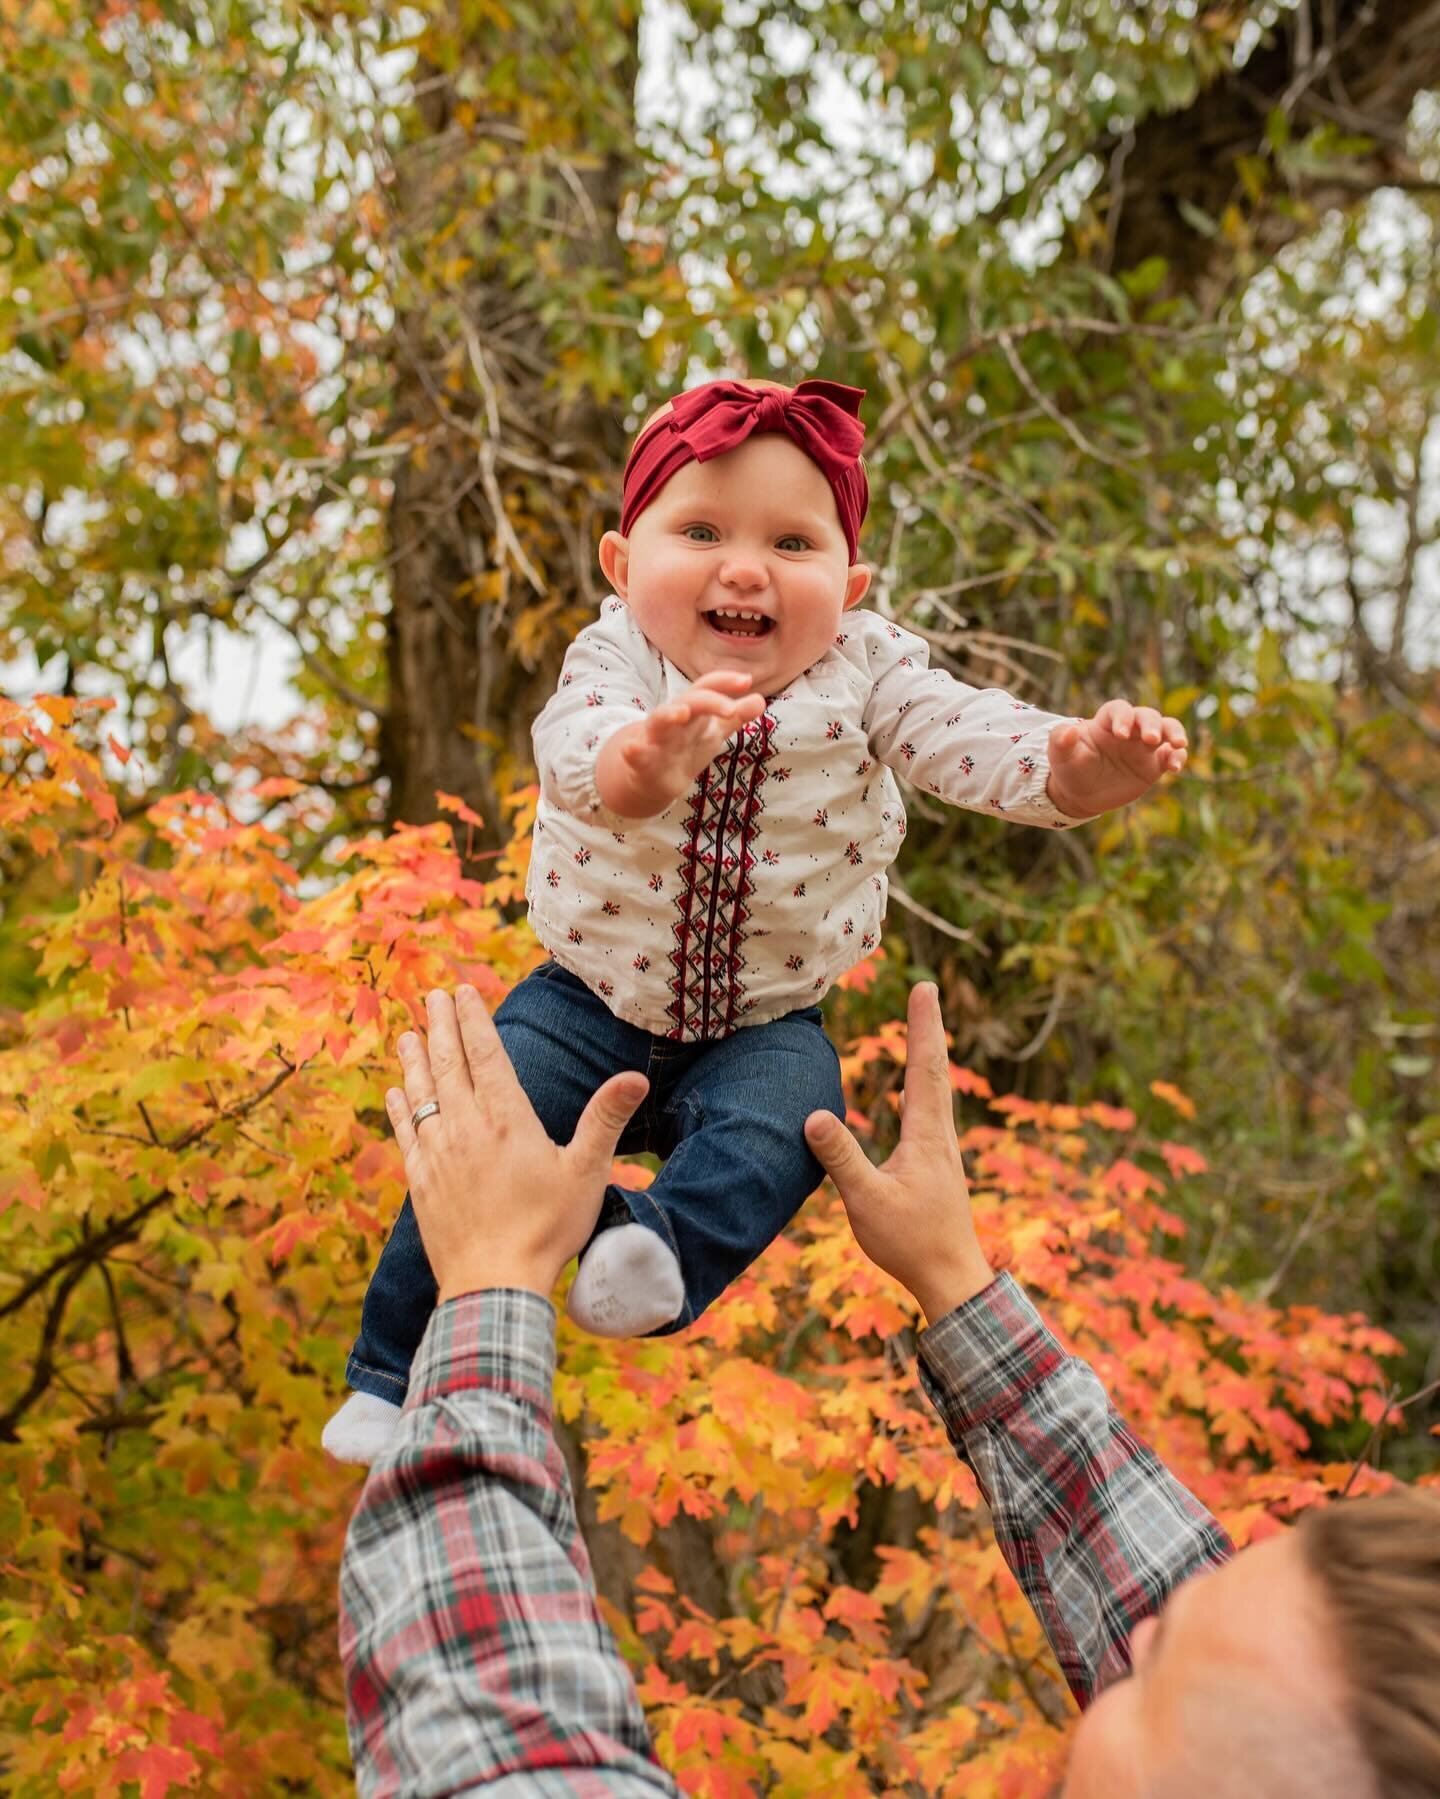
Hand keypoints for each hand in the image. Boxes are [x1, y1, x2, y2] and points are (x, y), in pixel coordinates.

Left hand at [386, 987, 648, 1303]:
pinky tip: (396, 1093)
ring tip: (408, 1033)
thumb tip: (635, 1076)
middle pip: (449, 1064)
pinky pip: (406, 1132)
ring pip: (423, 1093)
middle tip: (434, 995)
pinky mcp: (421, 1182)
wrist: (494, 1284)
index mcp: (507, 1119)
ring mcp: (438, 1154)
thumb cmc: (547, 1228)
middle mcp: (466, 1127)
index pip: (486, 1054)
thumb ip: (605, 1119)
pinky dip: (400, 1107)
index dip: (473, 1019)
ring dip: (415, 1059)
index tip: (462, 991)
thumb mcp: (587, 1172)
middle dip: (441, 1026)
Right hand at [595, 670, 764, 816]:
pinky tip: (632, 749)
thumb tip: (760, 700)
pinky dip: (633, 751)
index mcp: (692, 710)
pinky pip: (635, 754)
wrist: (651, 778)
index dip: (724, 681)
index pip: (707, 687)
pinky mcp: (641, 761)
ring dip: (669, 714)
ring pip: (659, 720)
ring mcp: (656, 738)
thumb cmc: (684, 748)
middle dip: (709, 701)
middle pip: (689, 700)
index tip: (748, 681)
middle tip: (730, 710)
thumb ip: (735, 717)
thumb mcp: (712, 732)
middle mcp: (674, 719)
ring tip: (682, 713)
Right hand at [803, 983, 994, 1325]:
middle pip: (935, 1070)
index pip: (924, 1068)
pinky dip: (921, 1089)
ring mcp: (940, 1153)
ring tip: (924, 1030)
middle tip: (926, 992)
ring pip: (934, 1092)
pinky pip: (928, 1114)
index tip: (924, 988)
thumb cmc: (911, 1244)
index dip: (923, 1027)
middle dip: (928, 1029)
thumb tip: (814, 1115)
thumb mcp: (868, 1202)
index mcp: (926, 1137)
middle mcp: (940, 1137)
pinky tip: (912, 1094)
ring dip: (927, 1056)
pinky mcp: (936, 1168)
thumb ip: (842, 1159)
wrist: (952, 1281)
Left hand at [1045, 699, 1188, 818]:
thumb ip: (1060, 740)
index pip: (1119, 709)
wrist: (1080, 793)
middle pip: (1147, 716)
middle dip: (1151, 724)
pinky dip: (1178, 757)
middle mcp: (1129, 730)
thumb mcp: (1060, 755)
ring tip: (1178, 744)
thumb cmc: (1070, 767)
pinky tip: (1176, 767)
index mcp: (1107, 722)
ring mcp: (1143, 746)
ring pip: (1166, 729)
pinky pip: (1172, 756)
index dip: (1123, 717)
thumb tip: (1068, 730)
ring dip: (1174, 733)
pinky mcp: (1154, 765)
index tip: (1121, 734)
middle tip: (1150, 739)